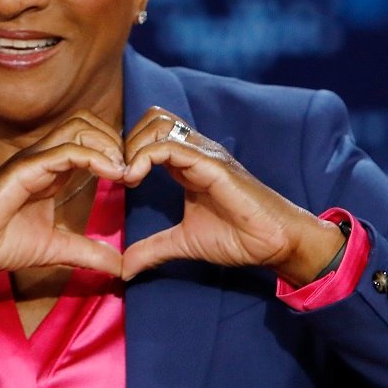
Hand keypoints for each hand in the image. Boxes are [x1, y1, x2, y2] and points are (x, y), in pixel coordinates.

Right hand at [0, 112, 126, 310]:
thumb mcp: (54, 249)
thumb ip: (86, 252)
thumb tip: (118, 265)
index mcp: (52, 170)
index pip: (90, 140)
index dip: (115, 151)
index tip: (134, 177)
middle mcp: (44, 157)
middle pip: (87, 123)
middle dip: (115, 140)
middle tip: (132, 170)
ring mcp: (33, 159)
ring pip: (78, 128)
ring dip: (107, 144)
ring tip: (124, 171)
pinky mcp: (24, 169)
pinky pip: (64, 151)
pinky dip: (92, 157)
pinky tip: (112, 174)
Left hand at [119, 107, 341, 284]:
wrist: (273, 242)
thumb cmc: (237, 237)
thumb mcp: (183, 243)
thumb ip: (152, 249)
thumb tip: (124, 268)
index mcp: (186, 164)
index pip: (150, 134)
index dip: (127, 149)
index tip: (115, 179)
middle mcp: (195, 151)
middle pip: (152, 118)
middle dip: (127, 141)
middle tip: (118, 173)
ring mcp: (204, 154)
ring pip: (158, 124)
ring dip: (133, 146)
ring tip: (127, 176)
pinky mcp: (211, 164)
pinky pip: (171, 146)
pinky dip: (145, 157)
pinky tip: (135, 178)